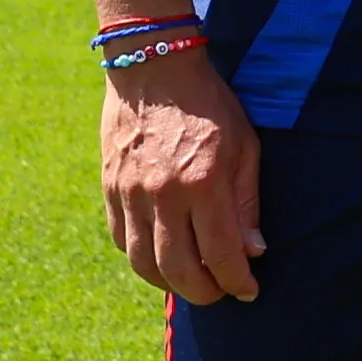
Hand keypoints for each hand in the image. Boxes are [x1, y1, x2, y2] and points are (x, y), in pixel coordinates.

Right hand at [101, 47, 265, 304]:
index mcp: (203, 183)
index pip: (220, 254)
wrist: (152, 68)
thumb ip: (247, 203)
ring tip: (191, 280)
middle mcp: (162, 194)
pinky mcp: (109, 188)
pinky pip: (120, 240)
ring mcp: (129, 193)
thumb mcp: (245, 147)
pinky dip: (141, 258)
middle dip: (204, 292)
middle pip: (177, 270)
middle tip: (220, 293)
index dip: (237, 282)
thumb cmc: (210, 105)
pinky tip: (161, 255)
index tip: (248, 291)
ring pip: (143, 263)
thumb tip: (252, 252)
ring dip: (169, 283)